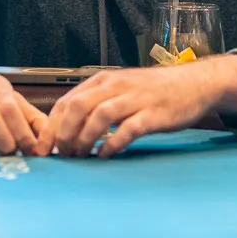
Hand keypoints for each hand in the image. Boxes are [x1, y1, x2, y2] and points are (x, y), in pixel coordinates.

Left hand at [37, 55, 236, 157]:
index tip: (43, 149)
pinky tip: (106, 155)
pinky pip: (127, 130)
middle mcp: (115, 86)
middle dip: (63, 135)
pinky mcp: (153, 114)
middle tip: (61, 156)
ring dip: (84, 140)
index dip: (51, 127)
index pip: (65, 102)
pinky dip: (112, 144)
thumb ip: (95, 103)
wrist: (193, 84)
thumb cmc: (153, 90)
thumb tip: (66, 128)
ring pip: (98, 116)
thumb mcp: (119, 88)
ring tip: (80, 157)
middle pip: (77, 108)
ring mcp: (135, 99)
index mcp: (102, 81)